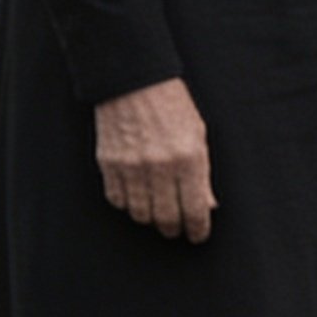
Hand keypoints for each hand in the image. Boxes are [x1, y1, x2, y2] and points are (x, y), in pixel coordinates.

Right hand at [95, 77, 215, 241]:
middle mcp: (160, 166)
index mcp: (188, 157)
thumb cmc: (172, 105)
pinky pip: (118, 200)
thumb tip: (208, 206)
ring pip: (140, 214)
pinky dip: (128, 205)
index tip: (198, 235)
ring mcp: (131, 166)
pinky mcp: (108, 164)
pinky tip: (136, 198)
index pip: (195, 209)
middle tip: (176, 230)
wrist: (133, 81)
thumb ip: (203, 173)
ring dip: (150, 219)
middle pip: (166, 218)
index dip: (198, 228)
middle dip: (174, 229)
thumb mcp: (198, 134)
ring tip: (157, 214)